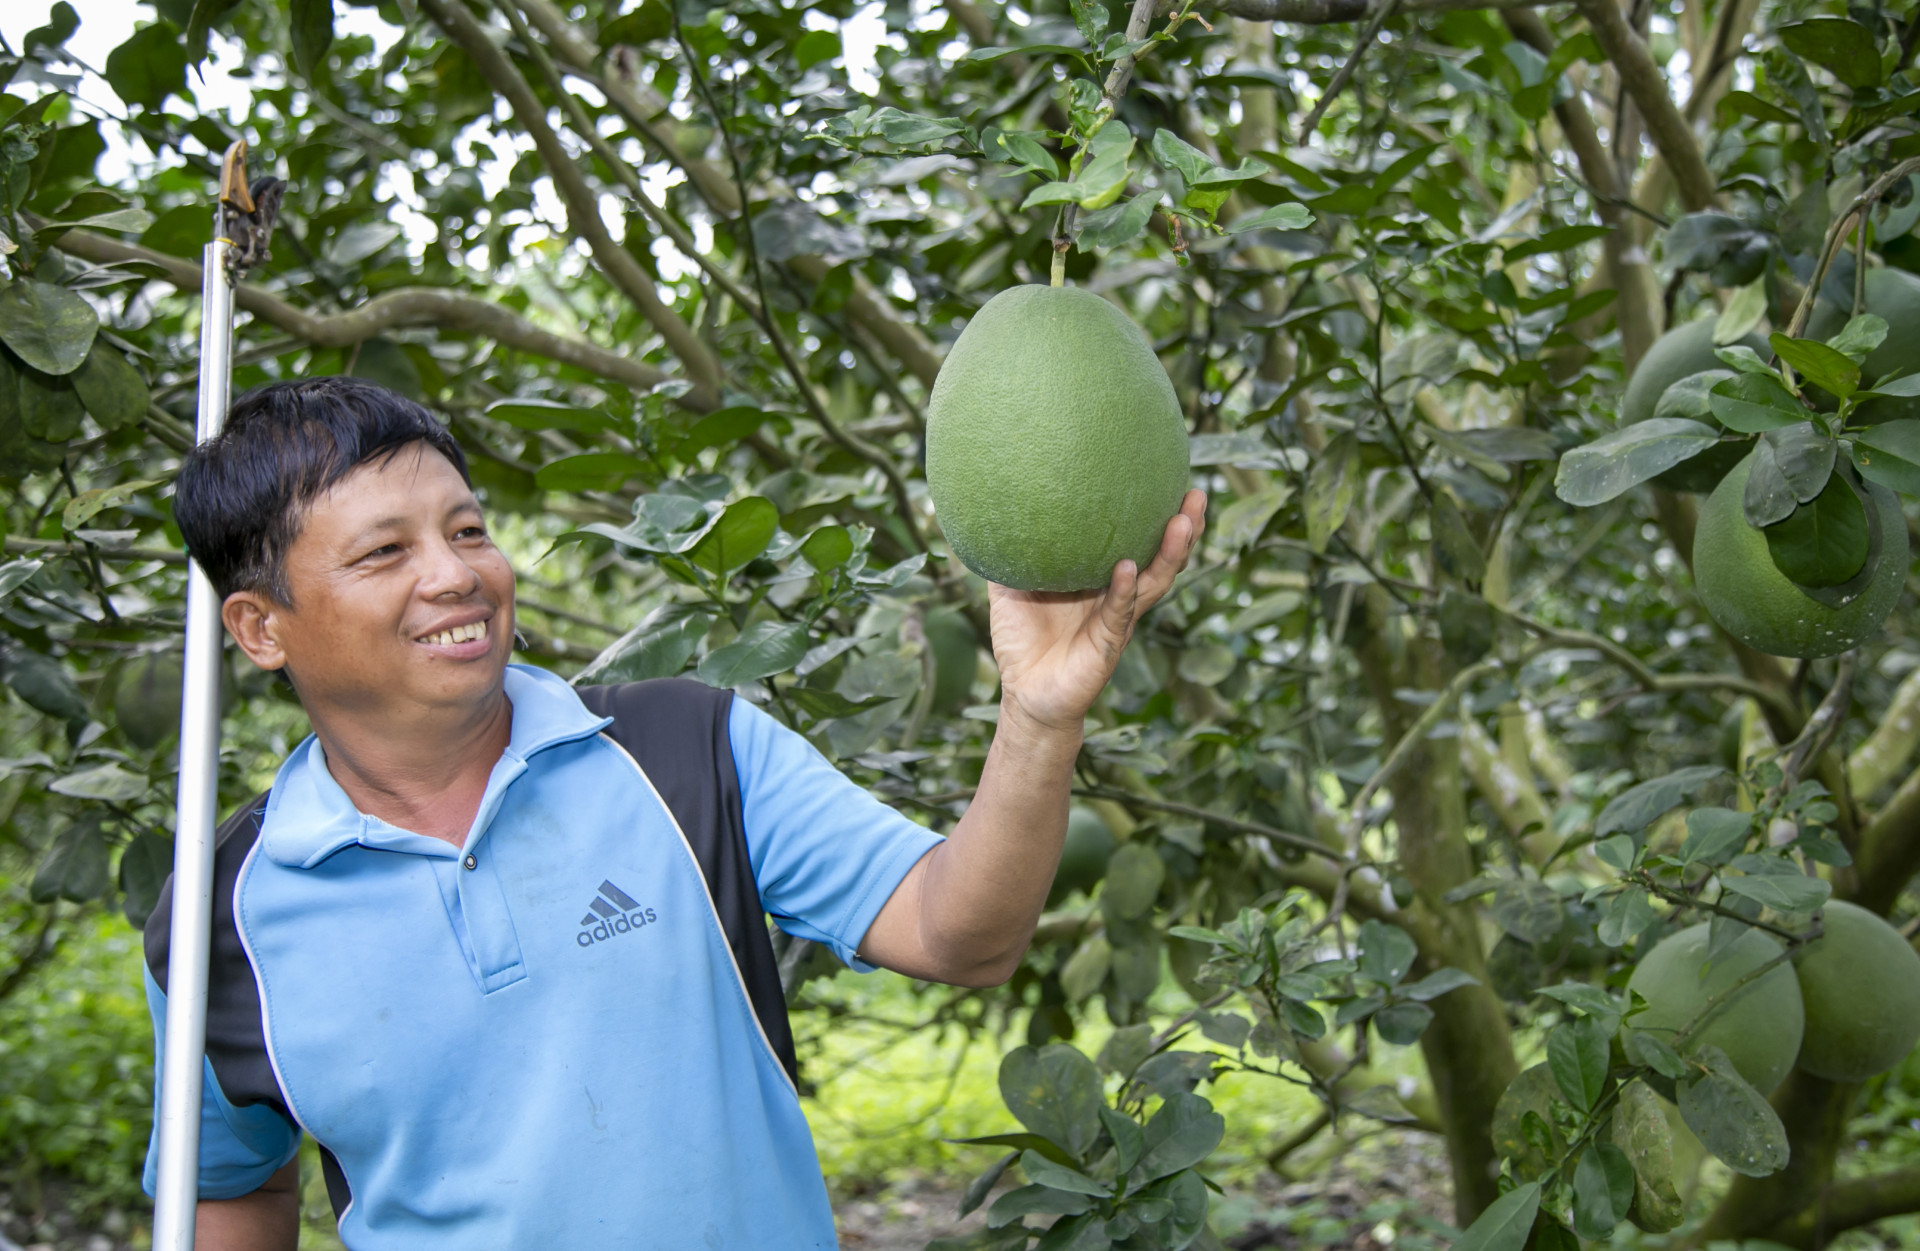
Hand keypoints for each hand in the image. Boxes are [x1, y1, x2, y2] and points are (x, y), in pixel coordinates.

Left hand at [987, 489, 1207, 733]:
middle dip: (1184, 527)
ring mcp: (1118, 619)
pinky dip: (1124, 590)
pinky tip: (1129, 567)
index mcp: (1101, 578)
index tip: (1170, 478)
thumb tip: (995, 508)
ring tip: (1183, 522)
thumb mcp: (1009, 588)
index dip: (1155, 514)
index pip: (1137, 540)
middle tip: (1196, 494)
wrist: (1024, 694)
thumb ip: (1010, 553)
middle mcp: (1118, 595)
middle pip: (1160, 556)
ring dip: (1170, 553)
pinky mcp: (1108, 644)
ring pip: (1154, 581)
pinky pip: (1119, 613)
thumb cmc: (1021, 642)